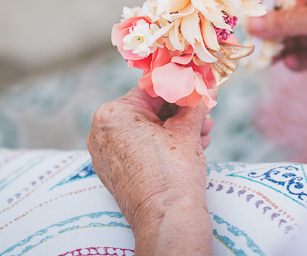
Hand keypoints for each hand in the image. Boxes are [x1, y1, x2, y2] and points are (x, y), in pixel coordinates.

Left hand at [87, 87, 212, 254]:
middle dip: (180, 113)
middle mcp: (101, 132)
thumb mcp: (187, 129)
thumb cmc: (173, 174)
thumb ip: (192, 102)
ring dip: (176, 130)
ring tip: (203, 135)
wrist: (167, 219)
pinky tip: (190, 147)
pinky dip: (162, 145)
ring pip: (146, 130)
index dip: (180, 88)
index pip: (151, 89)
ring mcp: (105, 154)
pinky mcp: (113, 172)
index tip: (199, 88)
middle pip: (148, 111)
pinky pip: (139, 148)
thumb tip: (202, 86)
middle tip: (205, 115)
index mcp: (112, 114)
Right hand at [247, 0, 306, 84]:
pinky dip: (296, 60)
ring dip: (279, 46)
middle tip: (247, 35)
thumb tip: (251, 26)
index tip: (241, 2)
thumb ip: (285, 22)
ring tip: (262, 55)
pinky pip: (304, 55)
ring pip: (293, 36)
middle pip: (286, 12)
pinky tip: (290, 63)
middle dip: (269, 25)